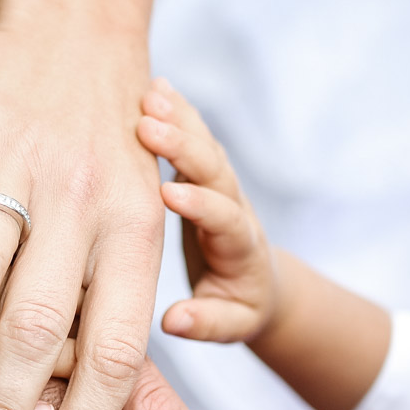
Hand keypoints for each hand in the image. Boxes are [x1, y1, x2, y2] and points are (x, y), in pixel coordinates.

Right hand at [137, 80, 279, 342]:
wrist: (260, 281)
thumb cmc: (240, 307)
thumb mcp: (231, 324)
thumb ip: (206, 322)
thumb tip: (172, 321)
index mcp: (241, 245)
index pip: (224, 218)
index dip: (200, 205)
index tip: (167, 193)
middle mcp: (234, 204)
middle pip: (215, 169)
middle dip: (184, 147)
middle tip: (149, 125)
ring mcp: (220, 183)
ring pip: (203, 144)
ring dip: (178, 117)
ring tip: (148, 92)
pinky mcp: (203, 171)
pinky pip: (192, 136)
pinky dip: (176, 110)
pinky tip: (152, 85)